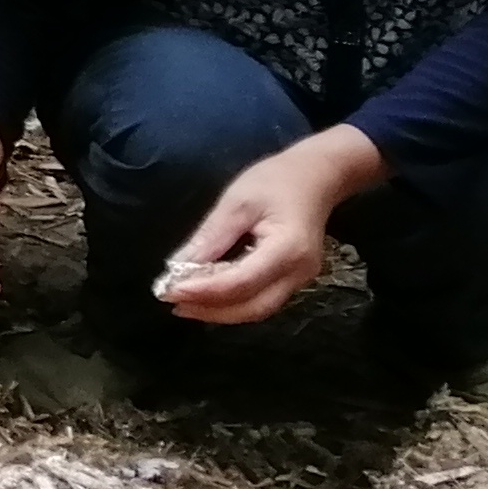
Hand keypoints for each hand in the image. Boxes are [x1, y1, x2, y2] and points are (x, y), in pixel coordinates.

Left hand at [154, 138, 355, 324]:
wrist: (316, 177)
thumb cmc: (277, 181)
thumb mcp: (237, 201)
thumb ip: (211, 236)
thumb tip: (180, 266)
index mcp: (288, 248)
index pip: (242, 281)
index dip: (205, 291)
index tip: (170, 291)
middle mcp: (299, 272)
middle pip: (253, 307)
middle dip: (211, 311)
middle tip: (173, 302)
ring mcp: (301, 279)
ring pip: (259, 309)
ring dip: (221, 312)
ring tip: (185, 303)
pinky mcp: (295, 280)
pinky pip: (263, 300)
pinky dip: (234, 302)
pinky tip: (209, 295)